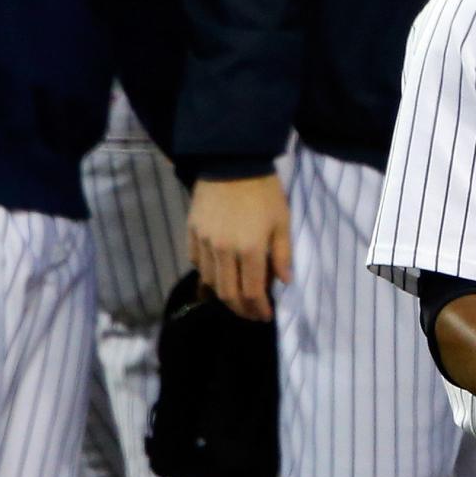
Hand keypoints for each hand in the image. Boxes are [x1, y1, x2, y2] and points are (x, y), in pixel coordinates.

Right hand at [191, 172, 293, 320]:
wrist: (232, 161)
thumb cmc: (264, 191)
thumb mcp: (282, 220)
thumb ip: (282, 254)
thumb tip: (284, 282)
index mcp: (249, 249)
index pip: (251, 292)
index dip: (258, 309)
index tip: (266, 315)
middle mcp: (223, 251)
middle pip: (227, 294)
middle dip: (240, 310)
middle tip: (251, 314)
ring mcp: (204, 242)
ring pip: (209, 281)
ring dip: (223, 294)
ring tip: (236, 297)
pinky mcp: (191, 232)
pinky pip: (196, 262)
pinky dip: (207, 274)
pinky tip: (218, 274)